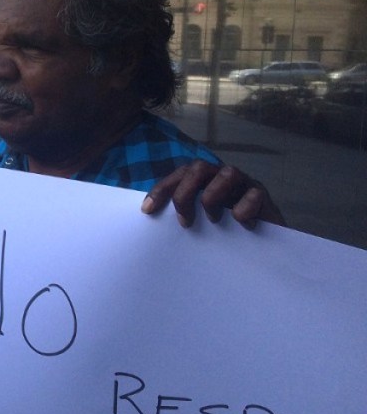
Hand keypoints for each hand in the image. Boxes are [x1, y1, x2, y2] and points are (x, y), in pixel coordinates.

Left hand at [141, 160, 285, 228]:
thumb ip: (182, 215)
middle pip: (199, 168)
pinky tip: (241, 223)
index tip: (147, 211)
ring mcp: (245, 184)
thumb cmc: (226, 232)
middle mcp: (222, 177)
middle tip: (183, 222)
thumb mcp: (200, 222)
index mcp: (205, 181)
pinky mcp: (264, 197)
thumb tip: (149, 216)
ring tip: (212, 220)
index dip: (161, 189)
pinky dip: (243, 208)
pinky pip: (254, 194)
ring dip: (213, 197)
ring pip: (228, 173)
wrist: (265, 245)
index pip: (179, 175)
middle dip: (185, 193)